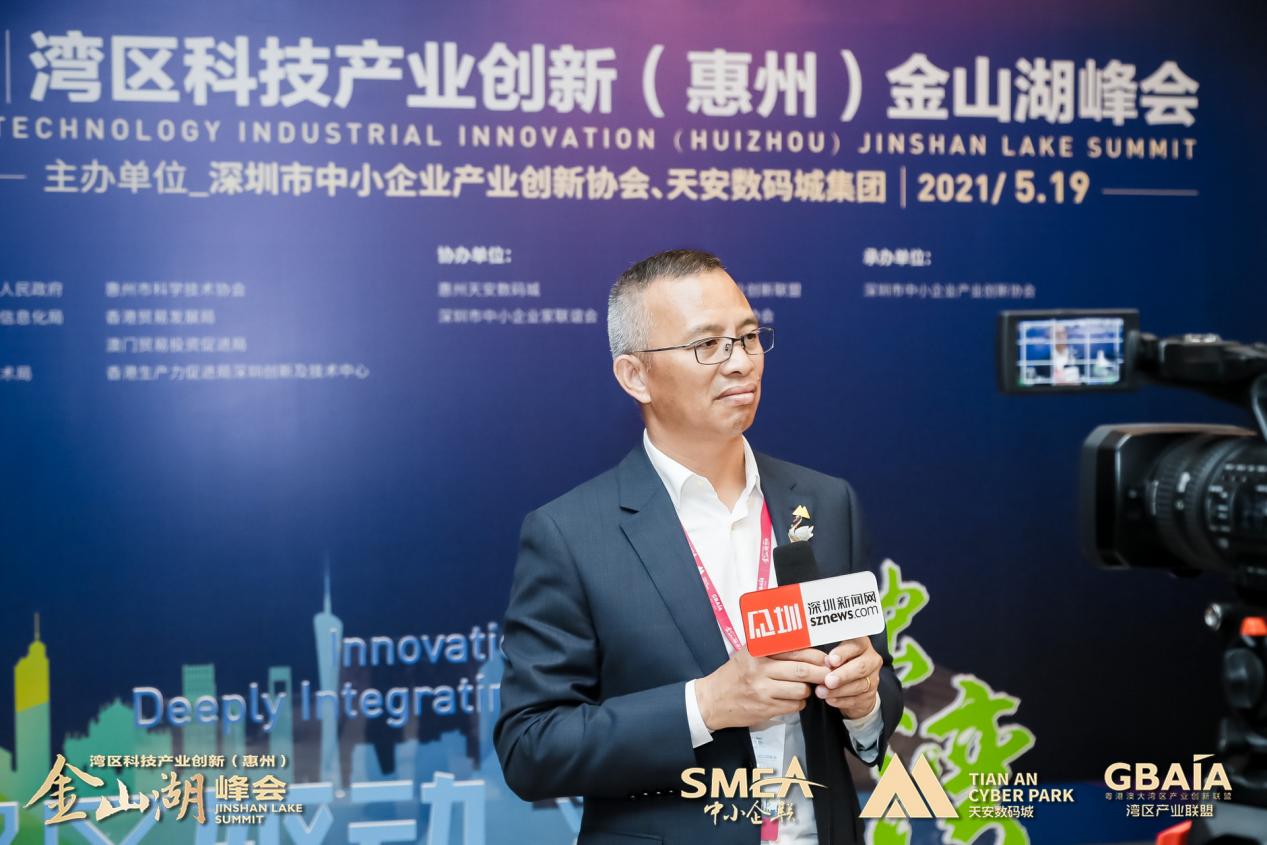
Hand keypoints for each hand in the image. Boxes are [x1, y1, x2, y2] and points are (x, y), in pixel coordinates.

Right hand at [696, 647, 828, 729]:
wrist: (713, 699)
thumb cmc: (735, 673)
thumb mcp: (749, 653)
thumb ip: (774, 647)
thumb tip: (809, 646)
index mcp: (758, 651)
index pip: (795, 650)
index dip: (816, 655)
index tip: (827, 659)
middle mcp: (760, 669)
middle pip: (802, 670)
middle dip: (821, 673)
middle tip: (830, 675)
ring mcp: (762, 690)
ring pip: (801, 690)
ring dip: (808, 690)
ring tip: (804, 687)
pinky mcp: (765, 708)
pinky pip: (794, 706)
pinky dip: (798, 703)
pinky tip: (792, 698)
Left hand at [815, 637, 881, 718]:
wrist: (854, 687)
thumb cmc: (839, 664)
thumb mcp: (833, 654)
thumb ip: (824, 655)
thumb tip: (806, 653)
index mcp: (861, 644)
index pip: (855, 645)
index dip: (843, 653)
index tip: (830, 660)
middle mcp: (871, 659)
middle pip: (860, 667)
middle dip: (843, 674)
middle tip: (828, 680)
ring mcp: (873, 679)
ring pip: (858, 685)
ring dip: (838, 690)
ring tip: (821, 692)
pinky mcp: (869, 696)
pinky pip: (856, 699)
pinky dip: (841, 700)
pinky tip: (830, 700)